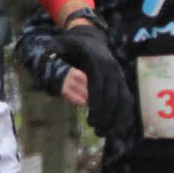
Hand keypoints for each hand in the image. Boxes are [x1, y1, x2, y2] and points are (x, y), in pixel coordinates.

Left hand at [58, 20, 134, 135]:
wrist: (90, 37)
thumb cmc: (72, 44)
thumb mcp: (60, 44)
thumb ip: (52, 52)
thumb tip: (46, 59)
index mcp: (97, 62)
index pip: (99, 86)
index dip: (97, 104)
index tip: (91, 121)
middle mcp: (111, 68)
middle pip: (113, 95)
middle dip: (106, 116)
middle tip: (98, 132)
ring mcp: (119, 75)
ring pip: (123, 99)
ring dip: (118, 118)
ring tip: (109, 135)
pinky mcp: (121, 81)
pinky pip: (127, 98)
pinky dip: (126, 114)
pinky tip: (121, 129)